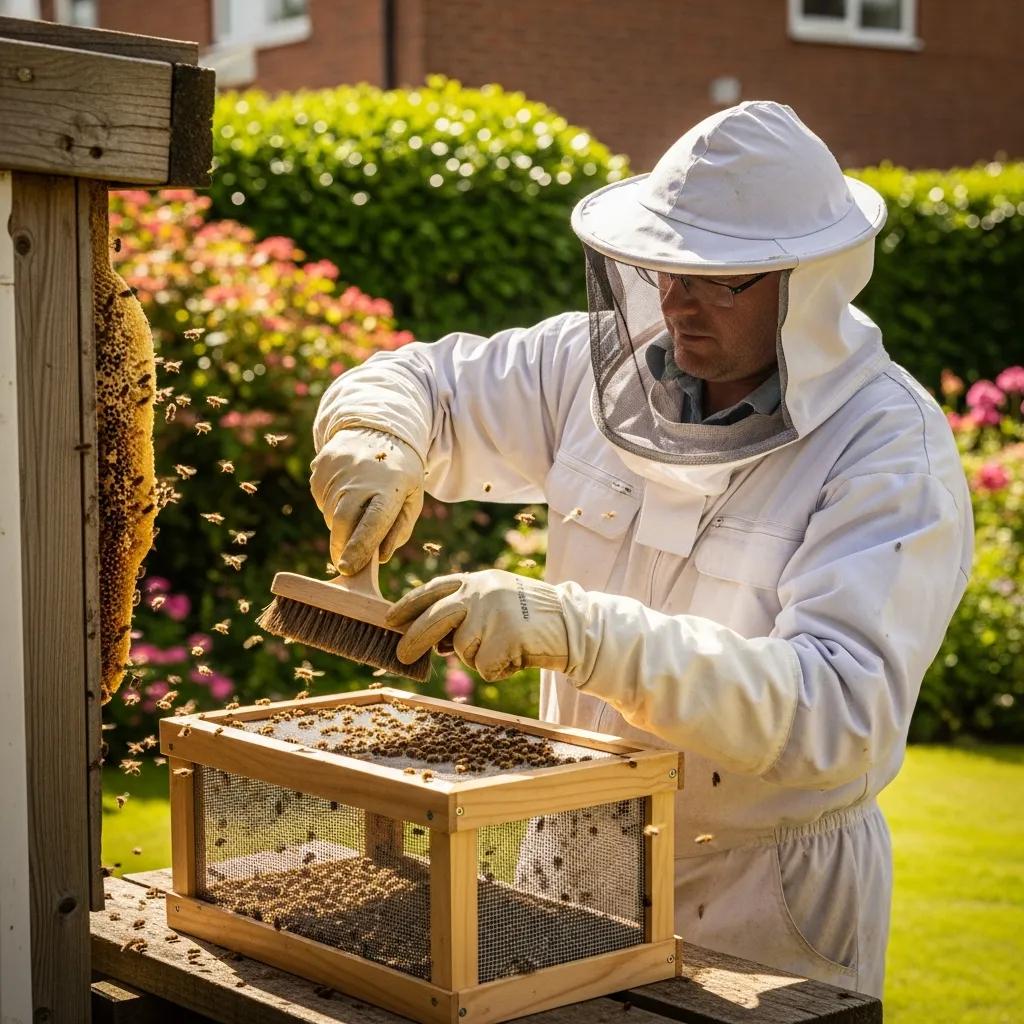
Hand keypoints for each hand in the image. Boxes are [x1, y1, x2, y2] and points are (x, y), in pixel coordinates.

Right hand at [310, 427, 423, 573]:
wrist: (379, 429)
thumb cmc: (401, 474)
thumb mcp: (412, 499)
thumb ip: (399, 530)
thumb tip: (379, 558)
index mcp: (390, 486)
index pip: (373, 521)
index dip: (359, 547)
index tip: (346, 568)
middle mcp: (362, 476)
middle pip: (343, 520)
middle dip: (341, 546)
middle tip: (345, 563)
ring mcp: (338, 468)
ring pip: (331, 512)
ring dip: (340, 523)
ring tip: (357, 508)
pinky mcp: (321, 465)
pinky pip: (321, 498)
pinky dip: (331, 505)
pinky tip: (346, 492)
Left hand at [386, 569, 569, 679]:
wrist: (576, 625)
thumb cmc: (535, 619)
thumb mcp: (498, 604)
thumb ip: (468, 615)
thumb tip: (434, 642)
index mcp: (479, 580)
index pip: (435, 588)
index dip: (410, 604)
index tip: (390, 619)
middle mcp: (482, 592)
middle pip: (435, 618)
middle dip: (415, 639)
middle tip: (402, 655)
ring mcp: (493, 612)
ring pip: (463, 649)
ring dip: (480, 658)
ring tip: (508, 647)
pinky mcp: (505, 635)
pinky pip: (485, 667)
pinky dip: (500, 670)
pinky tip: (518, 657)